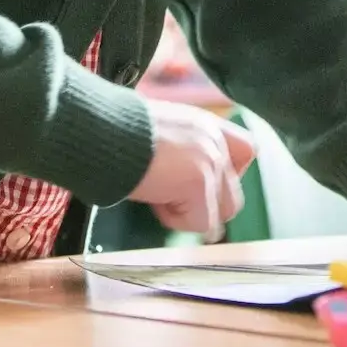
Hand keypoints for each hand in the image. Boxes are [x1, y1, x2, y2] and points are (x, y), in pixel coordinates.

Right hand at [129, 101, 255, 241]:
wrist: (100, 130)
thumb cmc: (115, 132)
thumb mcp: (158, 131)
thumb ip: (182, 149)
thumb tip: (179, 181)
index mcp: (205, 124)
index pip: (247, 151)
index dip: (226, 176)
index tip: (195, 183)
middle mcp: (214, 140)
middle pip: (235, 195)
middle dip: (204, 205)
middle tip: (168, 195)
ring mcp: (211, 162)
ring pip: (222, 213)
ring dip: (191, 214)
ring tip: (159, 195)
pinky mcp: (199, 184)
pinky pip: (200, 223)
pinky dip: (174, 220)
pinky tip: (153, 198)